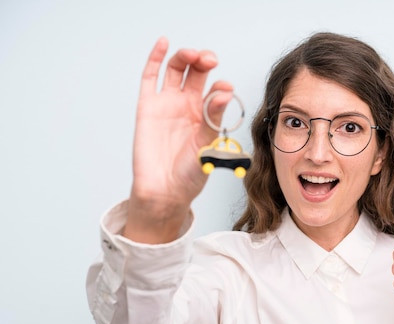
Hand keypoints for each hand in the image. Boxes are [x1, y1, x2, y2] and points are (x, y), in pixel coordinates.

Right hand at [124, 37, 232, 242]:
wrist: (165, 191)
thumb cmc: (190, 174)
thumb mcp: (207, 146)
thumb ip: (214, 119)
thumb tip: (225, 92)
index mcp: (207, 115)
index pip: (216, 91)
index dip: (221, 86)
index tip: (226, 88)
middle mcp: (188, 106)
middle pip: (197, 73)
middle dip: (205, 62)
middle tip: (211, 60)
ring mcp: (168, 103)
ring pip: (177, 70)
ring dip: (186, 57)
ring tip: (194, 55)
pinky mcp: (148, 105)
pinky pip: (150, 77)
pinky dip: (156, 58)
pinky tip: (164, 43)